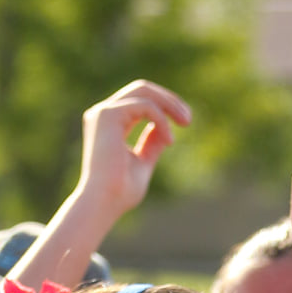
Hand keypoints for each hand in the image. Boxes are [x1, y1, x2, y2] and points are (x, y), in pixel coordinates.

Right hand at [76, 79, 191, 217]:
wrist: (103, 203)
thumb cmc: (119, 193)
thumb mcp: (142, 163)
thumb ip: (151, 145)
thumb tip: (165, 130)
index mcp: (109, 124)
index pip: (139, 100)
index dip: (164, 106)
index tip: (184, 122)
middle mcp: (103, 114)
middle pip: (142, 88)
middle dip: (169, 100)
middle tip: (188, 120)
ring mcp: (103, 112)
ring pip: (143, 90)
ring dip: (169, 104)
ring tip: (186, 122)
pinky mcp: (108, 115)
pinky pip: (145, 105)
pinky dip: (161, 119)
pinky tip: (169, 141)